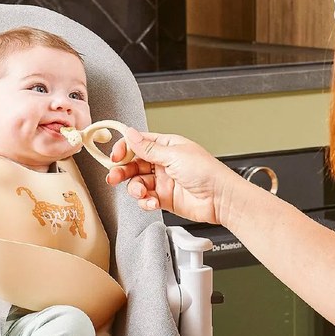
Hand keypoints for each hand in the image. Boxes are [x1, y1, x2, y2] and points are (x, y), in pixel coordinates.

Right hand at [105, 128, 233, 223]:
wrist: (220, 199)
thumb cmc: (206, 172)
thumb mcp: (174, 155)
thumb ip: (148, 148)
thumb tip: (130, 134)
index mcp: (166, 146)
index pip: (138, 143)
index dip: (124, 149)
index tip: (115, 156)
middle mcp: (163, 162)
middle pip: (134, 164)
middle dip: (122, 171)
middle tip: (114, 177)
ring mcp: (163, 181)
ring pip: (137, 183)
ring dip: (135, 189)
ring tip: (141, 193)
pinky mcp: (164, 198)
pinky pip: (146, 199)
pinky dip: (145, 201)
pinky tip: (152, 202)